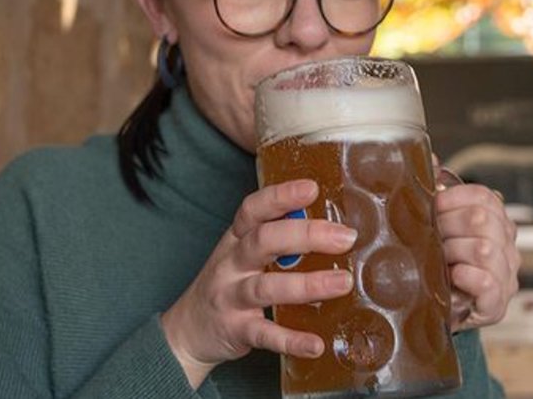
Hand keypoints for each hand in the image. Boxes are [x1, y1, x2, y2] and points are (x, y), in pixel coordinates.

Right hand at [161, 179, 357, 387]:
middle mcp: (231, 264)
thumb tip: (331, 227)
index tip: (311, 188)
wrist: (188, 330)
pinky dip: (291, 340)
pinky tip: (316, 344)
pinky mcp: (235, 330)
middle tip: (344, 237)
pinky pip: (265, 334)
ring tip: (343, 283)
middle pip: (264, 241)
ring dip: (308, 285)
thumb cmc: (228, 284)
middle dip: (305, 235)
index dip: (281, 197)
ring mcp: (230, 297)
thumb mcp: (242, 253)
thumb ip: (278, 239)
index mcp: (236, 239)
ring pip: (266, 287)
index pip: (254, 210)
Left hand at [433, 164, 519, 328]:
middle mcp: (507, 246)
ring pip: (484, 250)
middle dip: (447, 226)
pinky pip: (488, 283)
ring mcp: (506, 276)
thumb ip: (434, 193)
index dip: (452, 199)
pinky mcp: (497, 305)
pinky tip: (454, 276)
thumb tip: (428, 158)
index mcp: (495, 221)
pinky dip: (467, 277)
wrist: (434, 308)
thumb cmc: (436, 260)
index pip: (484, 197)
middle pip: (482, 220)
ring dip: (453, 252)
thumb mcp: (434, 225)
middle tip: (430, 237)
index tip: (431, 206)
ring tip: (439, 260)